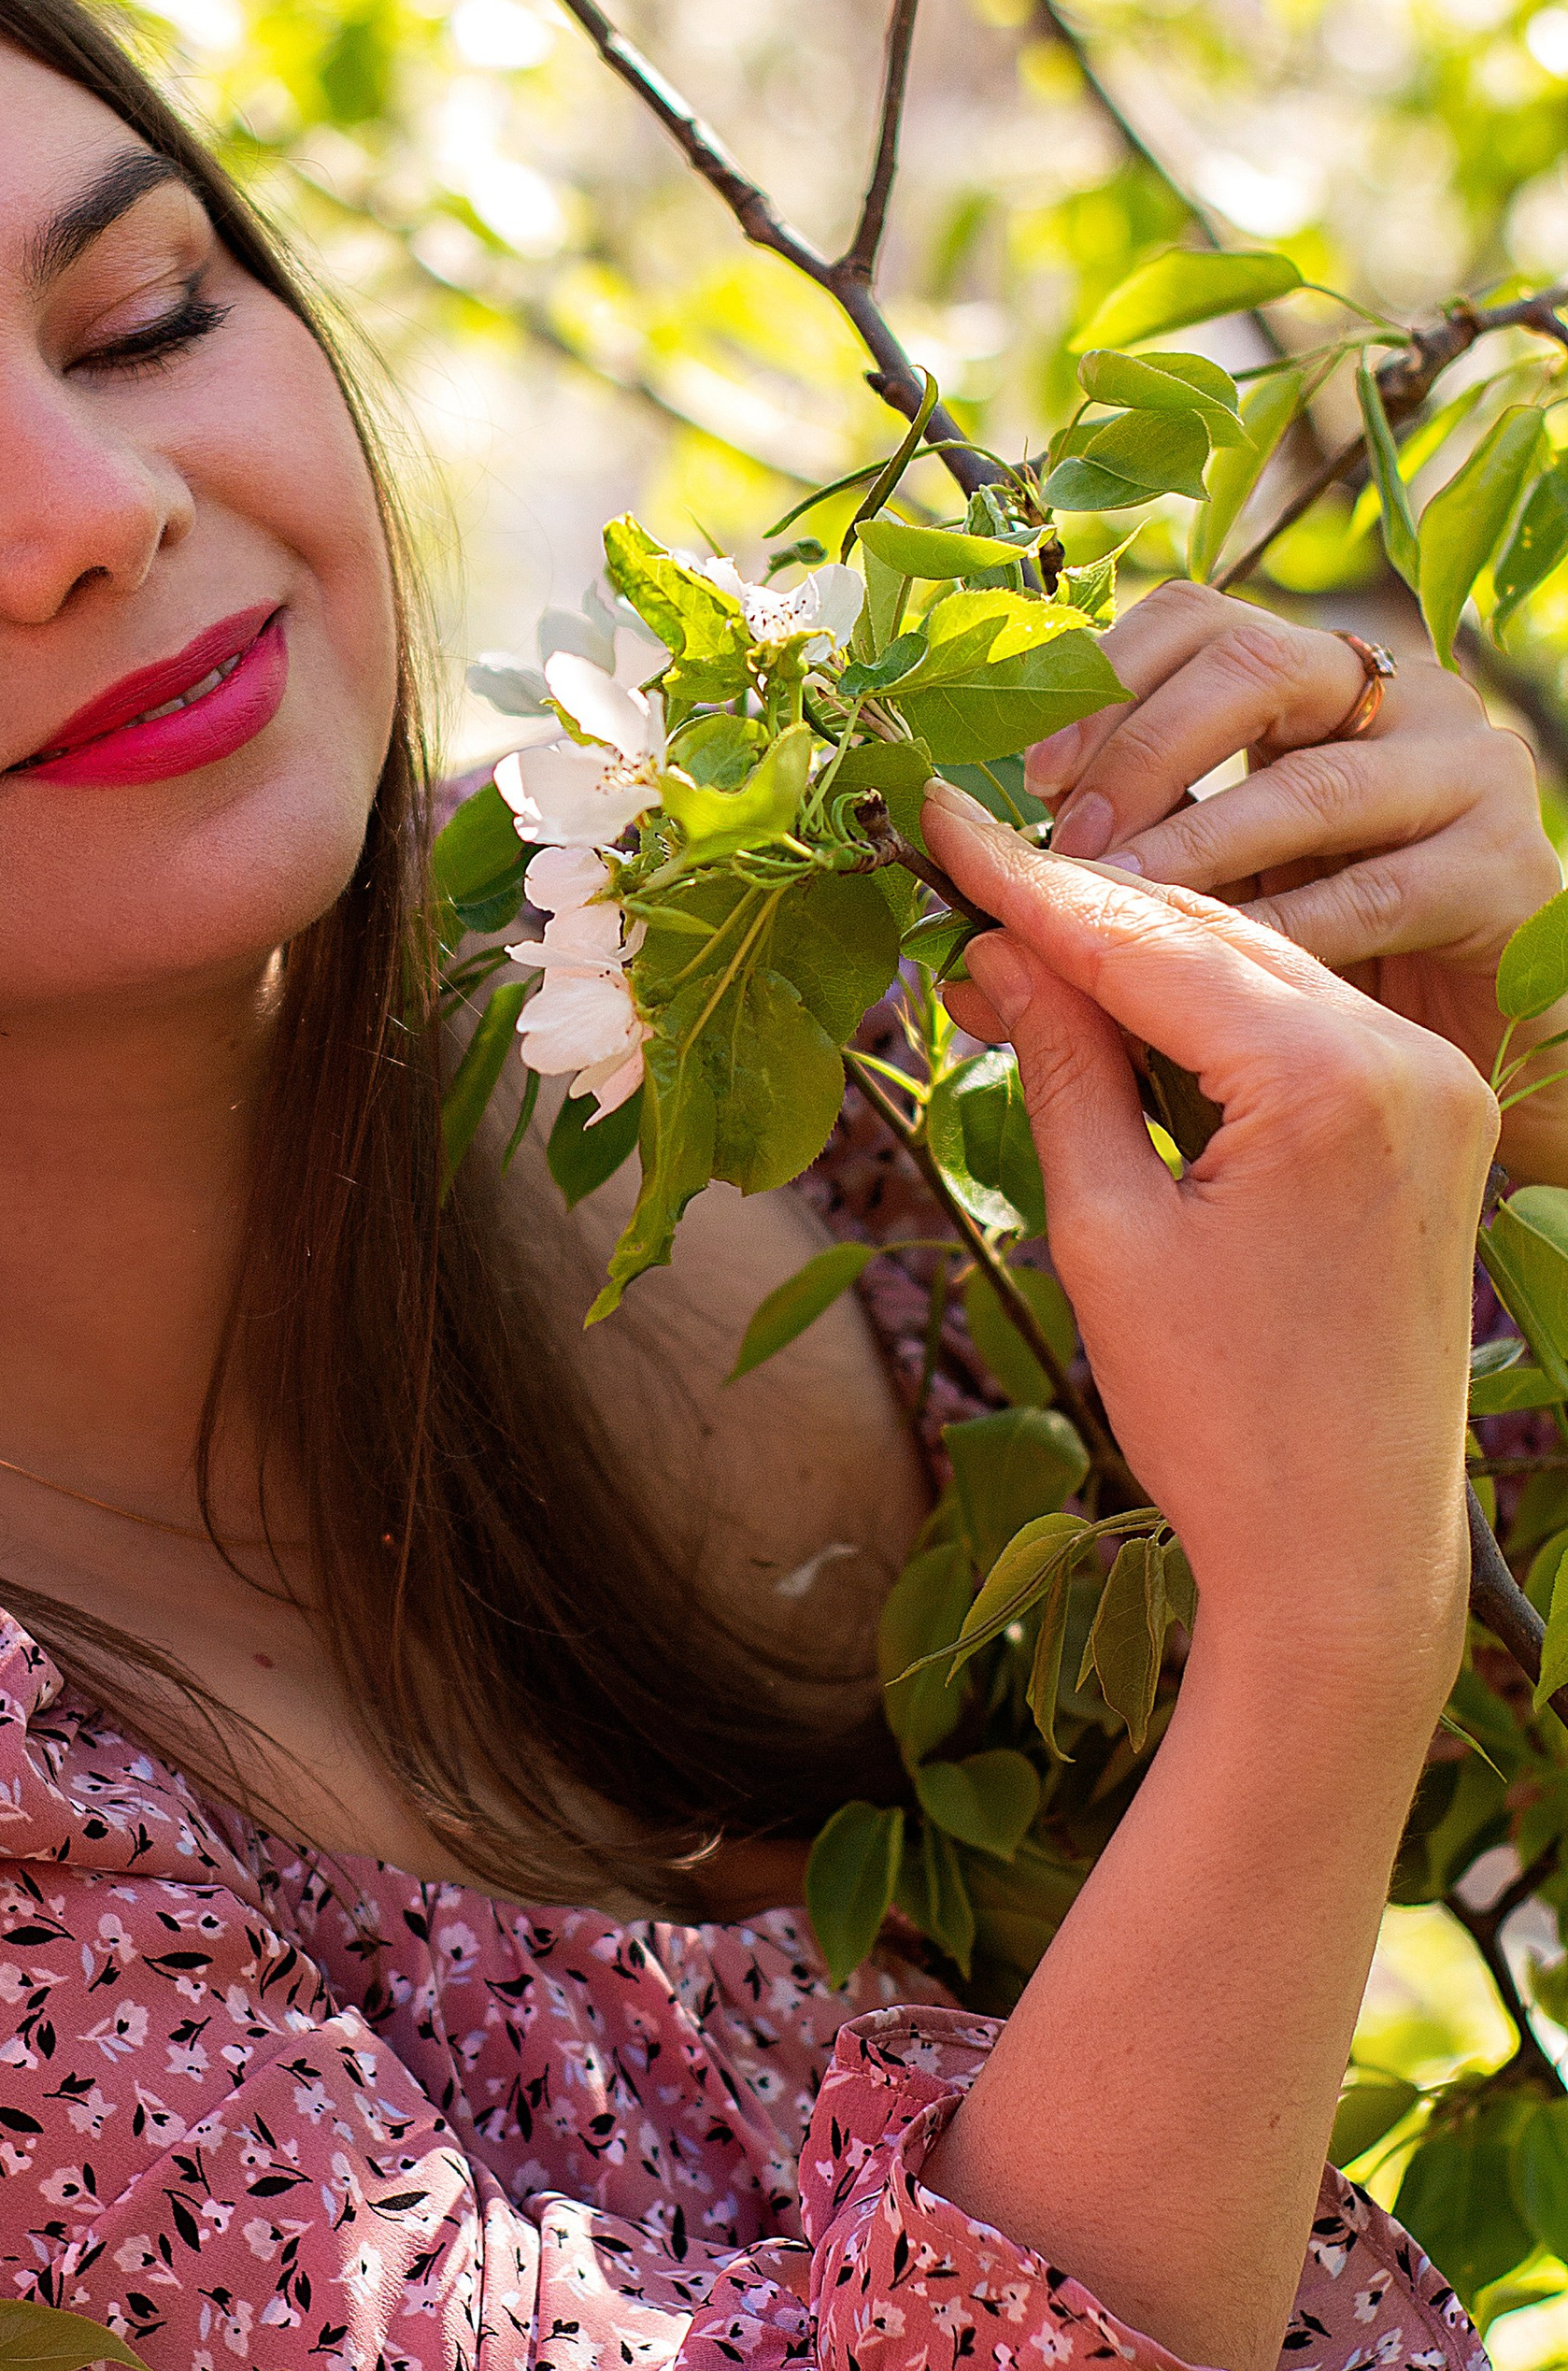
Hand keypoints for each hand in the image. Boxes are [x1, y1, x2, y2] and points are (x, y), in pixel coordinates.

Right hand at [918, 779, 1495, 2370]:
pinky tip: (1116, 1007)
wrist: (1350, 1557)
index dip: (1023, 881)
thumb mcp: (1106, 1232)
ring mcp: (1431, 1084)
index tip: (936, 813)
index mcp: (1327, 1077)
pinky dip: (1208, 1008)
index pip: (1141, 940)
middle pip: (1206, 933)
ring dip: (1139, 954)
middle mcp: (1401, 1055)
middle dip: (1077, 908)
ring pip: (1255, 967)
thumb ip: (1062, 1065)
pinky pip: (1302, 1023)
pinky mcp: (1433, 1122)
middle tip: (950, 881)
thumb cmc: (1217, 1420)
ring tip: (1009, 953)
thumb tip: (998, 946)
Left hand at [1020, 581, 1565, 1179]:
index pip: (1194, 617)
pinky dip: (1286, 932)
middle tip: (1072, 838)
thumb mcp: (1213, 905)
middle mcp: (1396, 698)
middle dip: (1143, 746)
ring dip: (1197, 847)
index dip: (1103, 678)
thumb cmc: (1328, 962)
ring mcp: (1465, 773)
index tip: (1027, 772)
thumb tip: (967, 959)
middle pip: (1253, 661)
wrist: (1483, 1041)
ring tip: (1117, 906)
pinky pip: (1378, 891)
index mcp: (1310, 678)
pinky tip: (1214, 978)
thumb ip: (1109, 903)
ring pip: (1313, 784)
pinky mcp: (1506, 868)